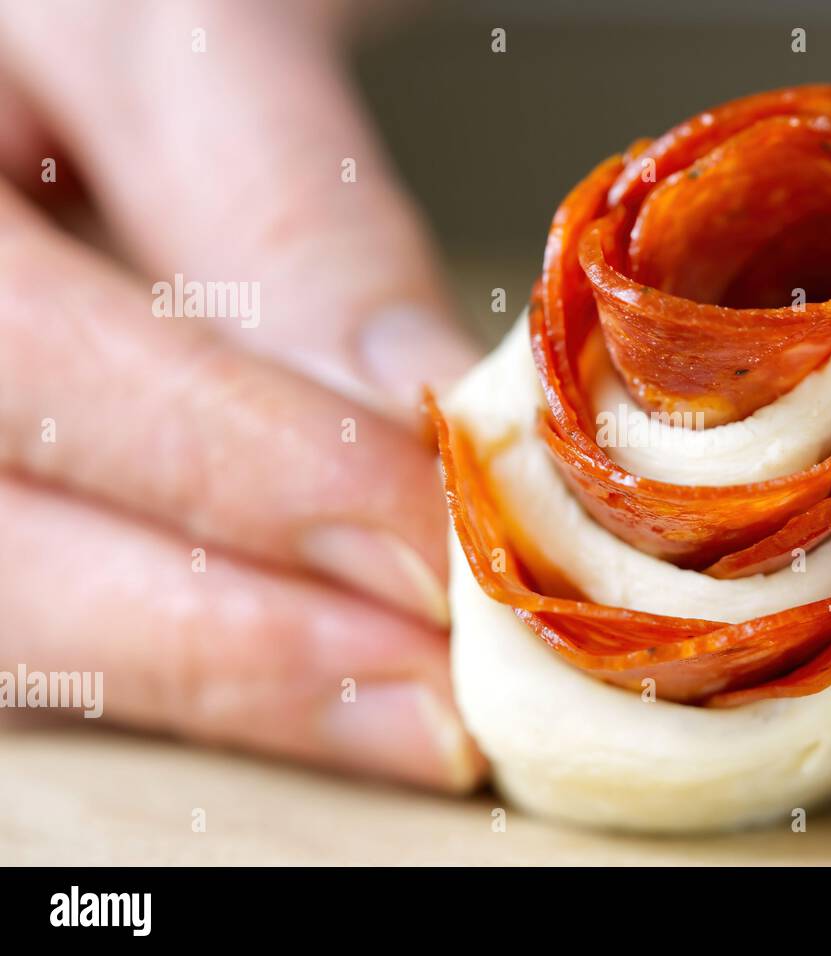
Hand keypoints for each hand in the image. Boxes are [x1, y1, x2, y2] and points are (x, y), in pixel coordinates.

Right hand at [0, 0, 483, 790]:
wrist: (64, 8)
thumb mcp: (186, 37)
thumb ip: (285, 218)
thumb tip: (419, 408)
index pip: (21, 359)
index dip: (236, 468)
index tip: (430, 540)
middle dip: (232, 639)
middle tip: (435, 695)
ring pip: (21, 627)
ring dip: (222, 688)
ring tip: (402, 713)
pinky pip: (49, 623)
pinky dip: (193, 671)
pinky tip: (321, 681)